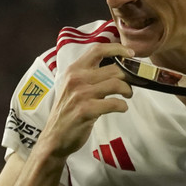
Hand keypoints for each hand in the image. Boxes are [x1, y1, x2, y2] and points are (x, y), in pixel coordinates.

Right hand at [36, 43, 134, 158]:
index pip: (98, 49)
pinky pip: (114, 103)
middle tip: (130, 85)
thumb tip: (117, 67)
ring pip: (117, 84)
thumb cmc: (68, 111)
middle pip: (114, 68)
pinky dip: (122, 106)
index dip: (118, 49)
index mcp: (74, 70)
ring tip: (127, 96)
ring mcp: (81, 94)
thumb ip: (89, 76)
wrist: (55, 137)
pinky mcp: (86, 110)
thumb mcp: (73, 87)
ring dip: (127, 90)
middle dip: (128, 77)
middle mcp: (76, 78)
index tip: (131, 54)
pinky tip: (121, 108)